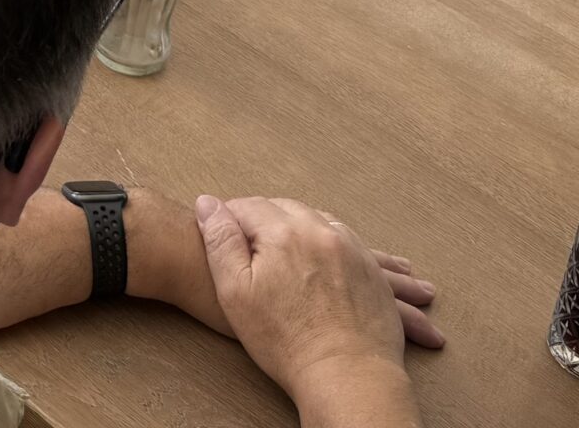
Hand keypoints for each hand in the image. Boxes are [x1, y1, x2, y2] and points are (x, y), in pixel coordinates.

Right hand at [165, 200, 438, 349]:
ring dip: (296, 229)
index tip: (224, 238)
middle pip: (283, 208)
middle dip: (263, 221)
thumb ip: (220, 241)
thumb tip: (207, 203)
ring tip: (285, 260)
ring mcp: (350, 246)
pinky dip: (324, 243)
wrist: (347, 375)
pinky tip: (316, 267)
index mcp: (283, 232)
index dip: (229, 219)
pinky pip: (342, 239)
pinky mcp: (370, 266)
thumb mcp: (235, 293)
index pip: (247, 206)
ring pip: (315, 220)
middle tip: (253, 252)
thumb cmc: (285, 341)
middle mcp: (319, 230)